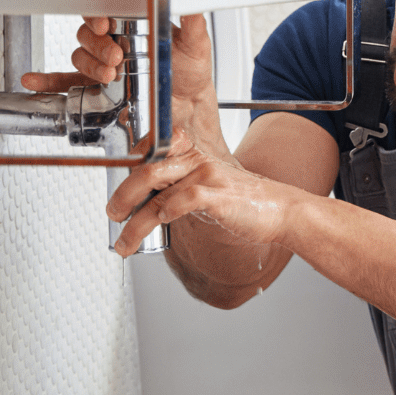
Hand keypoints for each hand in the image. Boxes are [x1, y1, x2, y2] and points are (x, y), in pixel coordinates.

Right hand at [21, 14, 216, 111]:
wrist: (190, 109)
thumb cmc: (191, 74)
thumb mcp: (196, 44)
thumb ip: (193, 20)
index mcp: (133, 24)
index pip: (106, 10)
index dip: (99, 15)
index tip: (106, 25)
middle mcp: (114, 41)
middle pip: (89, 34)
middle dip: (99, 45)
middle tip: (116, 56)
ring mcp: (104, 64)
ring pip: (81, 56)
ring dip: (90, 64)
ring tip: (109, 74)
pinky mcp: (98, 87)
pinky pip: (66, 81)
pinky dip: (48, 81)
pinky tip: (34, 82)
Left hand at [106, 130, 299, 257]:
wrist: (283, 210)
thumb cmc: (247, 203)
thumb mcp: (209, 188)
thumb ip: (180, 189)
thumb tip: (149, 204)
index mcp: (193, 157)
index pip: (151, 154)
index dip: (128, 168)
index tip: (115, 192)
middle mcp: (198, 162)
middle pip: (146, 170)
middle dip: (122, 195)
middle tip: (112, 214)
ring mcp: (208, 177)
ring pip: (157, 192)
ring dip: (134, 221)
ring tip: (124, 240)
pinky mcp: (219, 196)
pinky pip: (183, 200)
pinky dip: (164, 213)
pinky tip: (156, 227)